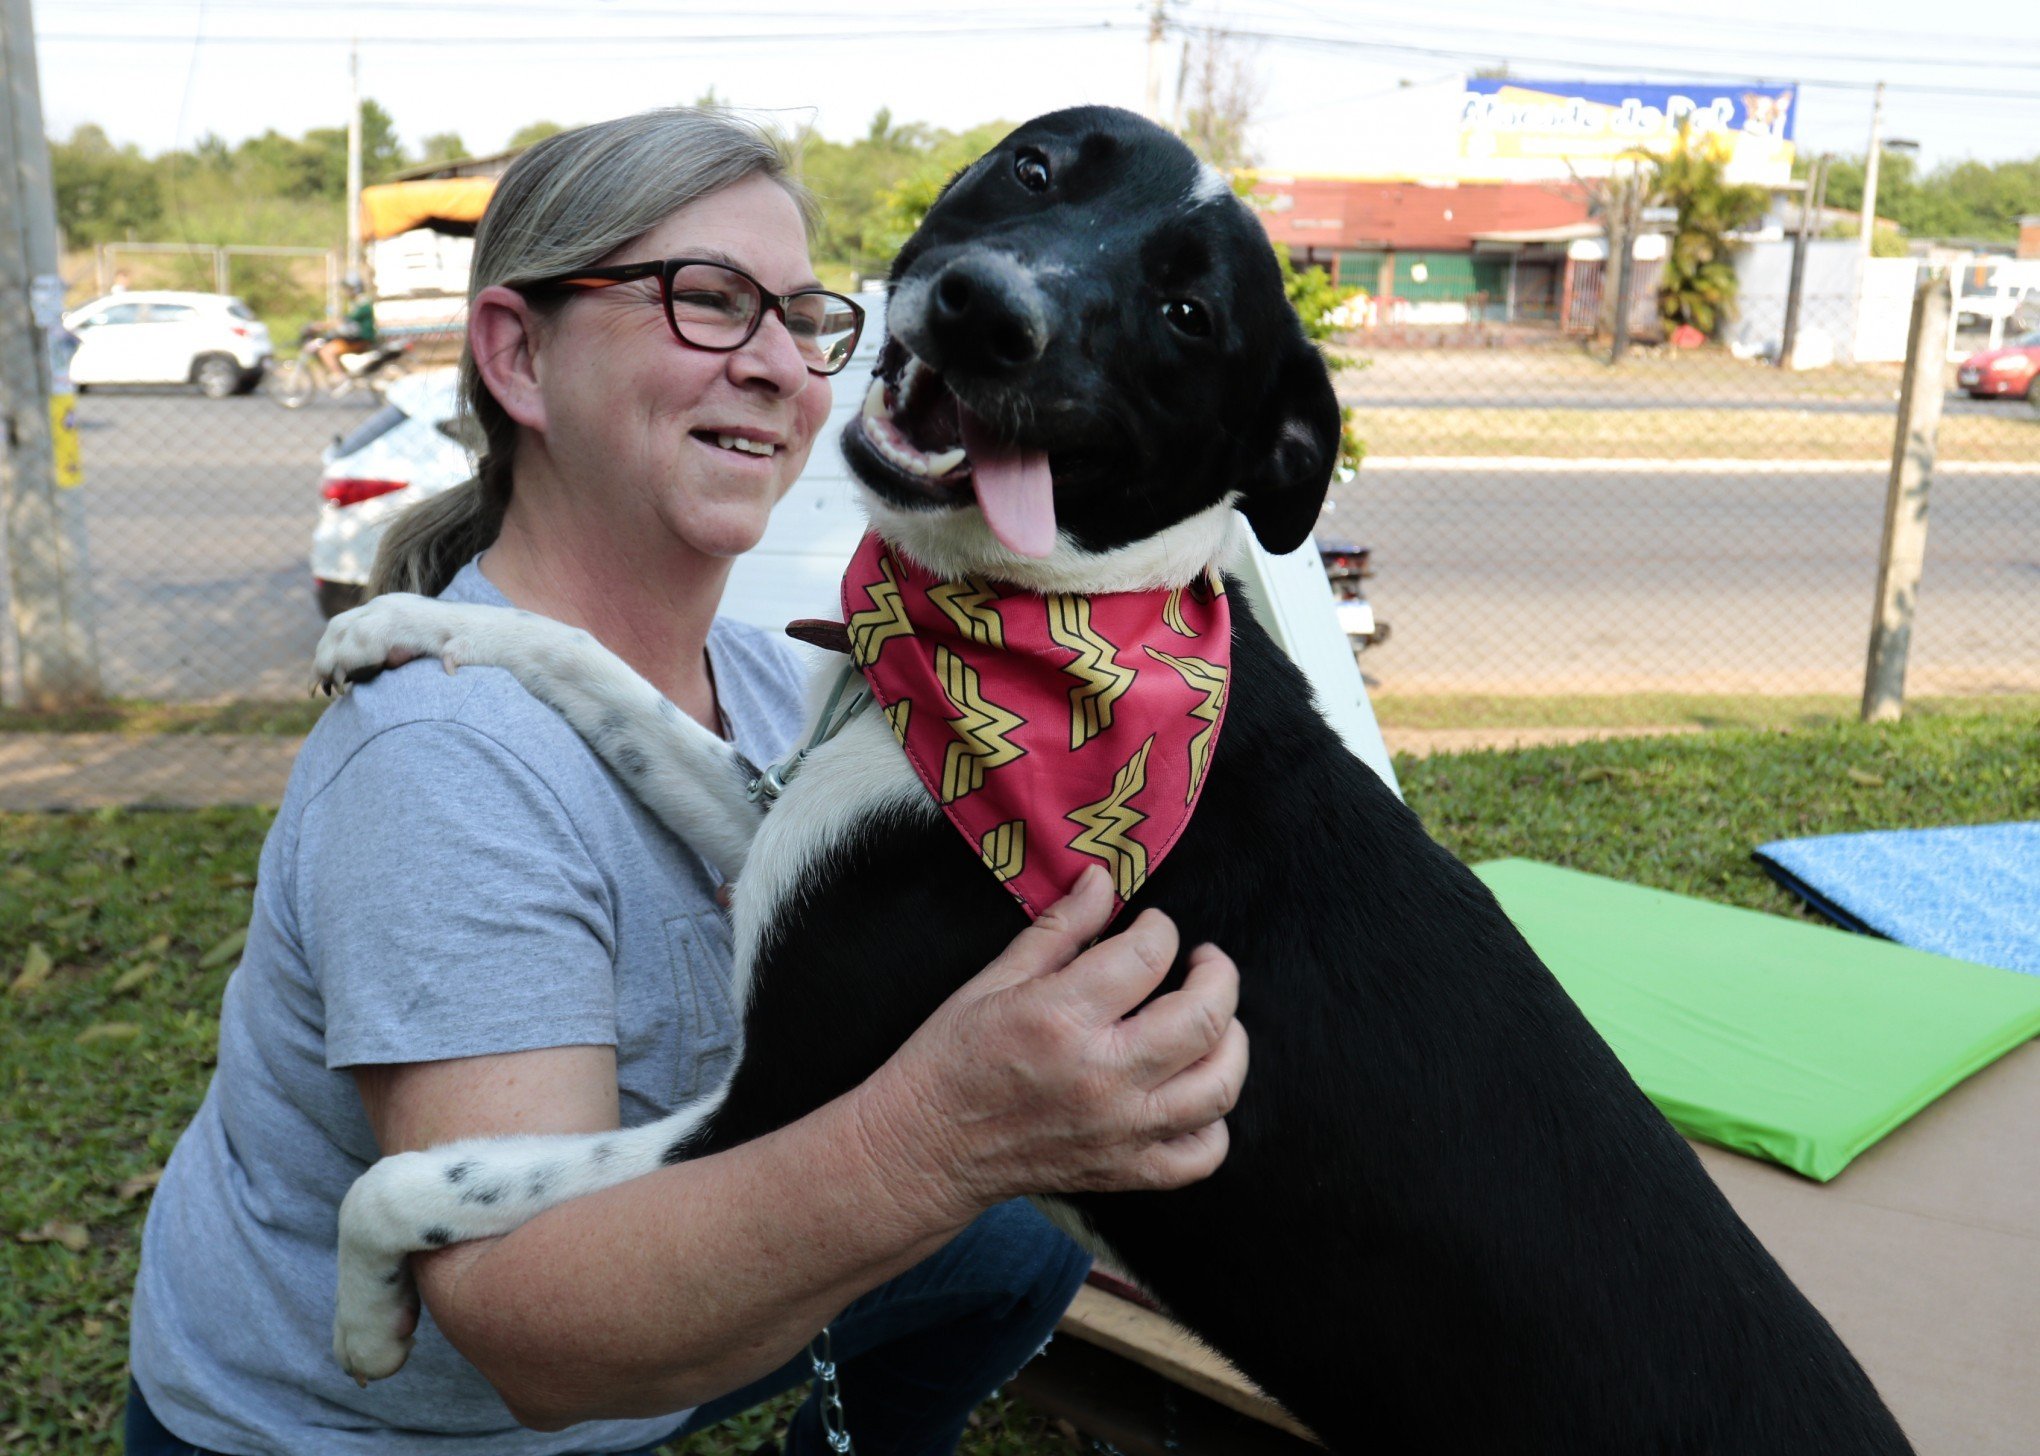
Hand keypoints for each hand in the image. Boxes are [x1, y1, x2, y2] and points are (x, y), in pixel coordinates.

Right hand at [862, 866, 1246, 1218]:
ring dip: (1230, 1042)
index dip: (1160, 928)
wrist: (926, 1149)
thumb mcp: (995, 980)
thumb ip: (1060, 929)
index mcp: (1061, 1018)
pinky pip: (1202, 1154)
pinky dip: (1213, 1122)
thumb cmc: (952, 1058)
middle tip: (1203, 961)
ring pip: (1219, 1087)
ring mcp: (1121, 1131)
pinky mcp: (1125, 1171)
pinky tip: (1191, 1090)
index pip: (1149, 955)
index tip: (1149, 927)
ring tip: (1211, 1020)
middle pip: (1205, 1018)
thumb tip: (1103, 880)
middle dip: (1218, 974)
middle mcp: (1101, 1077)